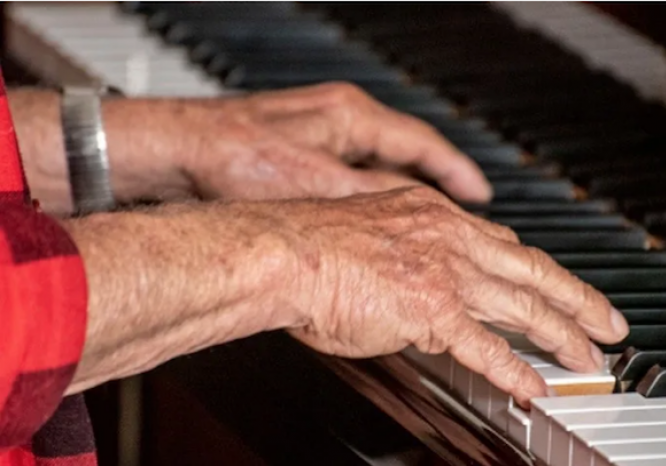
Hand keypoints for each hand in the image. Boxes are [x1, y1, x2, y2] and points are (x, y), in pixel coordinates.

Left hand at [150, 82, 491, 201]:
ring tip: (421, 219)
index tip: (481, 193)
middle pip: (404, 151)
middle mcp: (338, 117)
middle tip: (460, 210)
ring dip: (401, 188)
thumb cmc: (235, 158)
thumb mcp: (315, 184)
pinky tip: (370, 217)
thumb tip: (413, 210)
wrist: (178, 153)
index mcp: (350, 116)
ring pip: (377, 162)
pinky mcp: (297, 150)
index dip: (457, 171)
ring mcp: (318, 132)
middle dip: (433, 180)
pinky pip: (351, 171)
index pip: (423, 142)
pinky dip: (369, 193)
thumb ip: (369, 195)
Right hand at [282, 187, 627, 405]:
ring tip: (586, 356)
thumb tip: (417, 279)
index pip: (502, 242)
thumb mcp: (371, 233)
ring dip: (561, 334)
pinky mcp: (432, 308)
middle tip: (604, 320)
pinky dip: (513, 370)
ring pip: (523, 306)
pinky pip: (486, 347)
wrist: (285, 251)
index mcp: (432, 215)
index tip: (551, 282)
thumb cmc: (311, 246)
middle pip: (532, 269)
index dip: (534, 268)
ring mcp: (445, 271)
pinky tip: (533, 386)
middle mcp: (448, 237)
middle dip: (576, 298)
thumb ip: (406, 253)